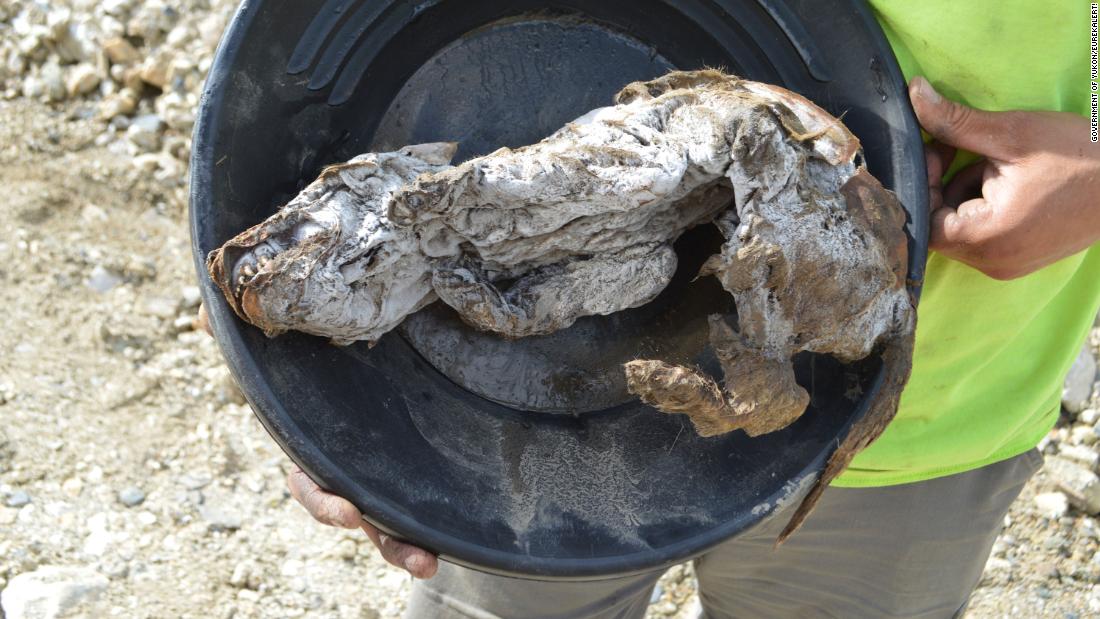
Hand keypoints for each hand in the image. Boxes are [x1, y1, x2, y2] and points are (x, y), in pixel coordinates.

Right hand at [195, 304, 438, 578]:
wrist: (357, 345)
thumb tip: (207, 319)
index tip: (348, 513)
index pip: (310, 486)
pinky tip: (458, 536)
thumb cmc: (307, 348)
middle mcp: (344, 470)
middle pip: (360, 516)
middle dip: (385, 539)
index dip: (324, 502)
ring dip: (408, 546)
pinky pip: (420, 497)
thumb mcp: (280, 339)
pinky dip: (434, 519)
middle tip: (416, 558)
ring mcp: (378, 473)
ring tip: (431, 563)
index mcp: (311, 448)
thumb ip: (247, 332)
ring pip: (390, 521)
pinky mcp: (411, 465)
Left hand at [909, 76, 1099, 279]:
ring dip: (966, 193)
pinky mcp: (1021, 260)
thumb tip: (913, 95)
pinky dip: (985, 206)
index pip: (922, 220)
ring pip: (961, 228)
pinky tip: (1011, 181)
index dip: (924, 182)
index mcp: (987, 238)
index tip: (939, 149)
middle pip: (939, 225)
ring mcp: (1008, 265)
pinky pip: (984, 235)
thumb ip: (955, 122)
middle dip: (945, 185)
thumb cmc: (1080, 156)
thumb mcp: (1012, 133)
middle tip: (963, 150)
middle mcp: (993, 262)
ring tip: (998, 165)